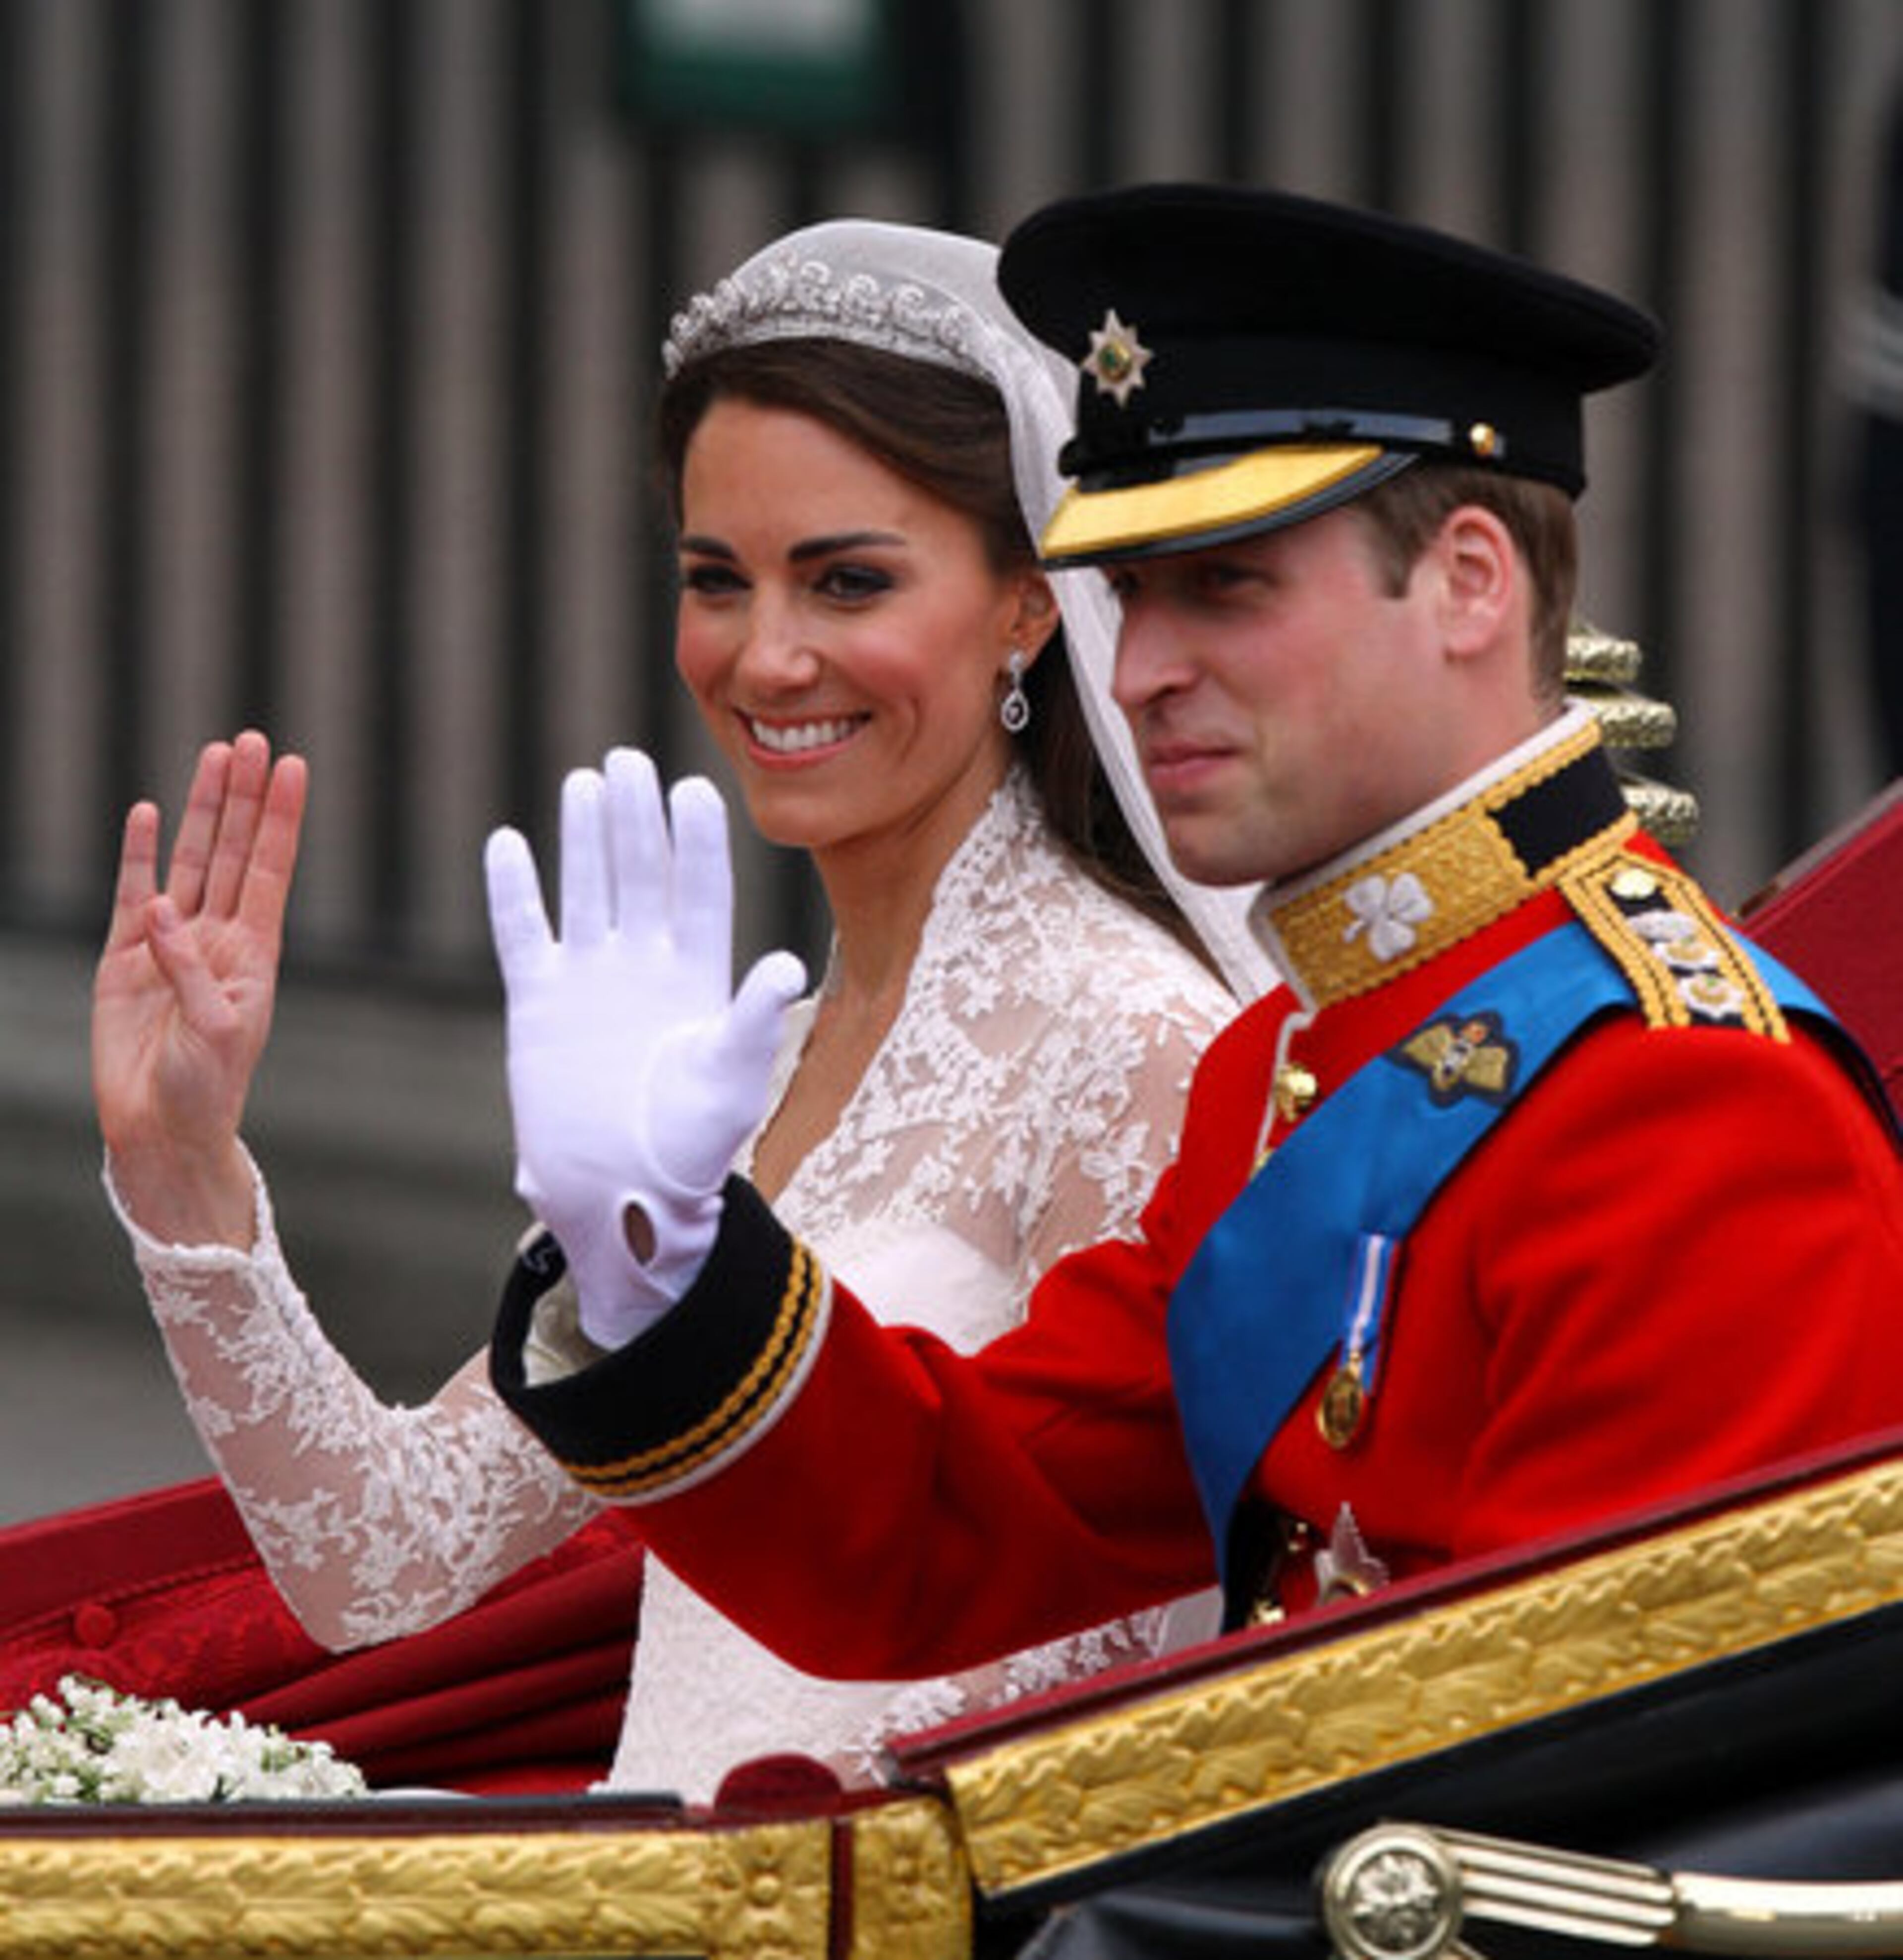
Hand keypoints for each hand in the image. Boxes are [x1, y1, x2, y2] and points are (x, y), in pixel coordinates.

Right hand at [92, 730, 308, 1247]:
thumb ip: (190, 969)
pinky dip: (141, 853)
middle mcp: (219, 937)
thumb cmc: (206, 1088)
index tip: (294, 766)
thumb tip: (160, 908)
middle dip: (243, 796)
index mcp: (256, 952)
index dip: (280, 817)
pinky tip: (150, 812)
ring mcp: (171, 942)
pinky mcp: (124, 957)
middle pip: (234, 850)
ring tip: (215, 756)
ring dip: (202, 810)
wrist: (161, 1128)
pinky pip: (132, 890)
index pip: (271, 868)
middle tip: (252, 739)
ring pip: (191, 860)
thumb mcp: (217, 1031)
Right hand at [485, 748, 804, 1347]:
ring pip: (586, 889)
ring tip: (586, 780)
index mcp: (699, 979)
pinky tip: (507, 841)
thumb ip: (751, 1021)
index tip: (695, 789)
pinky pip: (523, 933)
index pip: (701, 893)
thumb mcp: (730, 1083)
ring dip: (585, 838)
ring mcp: (591, 979)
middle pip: (642, 876)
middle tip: (631, 760)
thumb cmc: (690, 1148)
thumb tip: (786, 964)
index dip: (697, 843)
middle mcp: (646, 966)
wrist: (621, 1193)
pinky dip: (514, 891)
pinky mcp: (539, 1003)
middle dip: (638, 821)